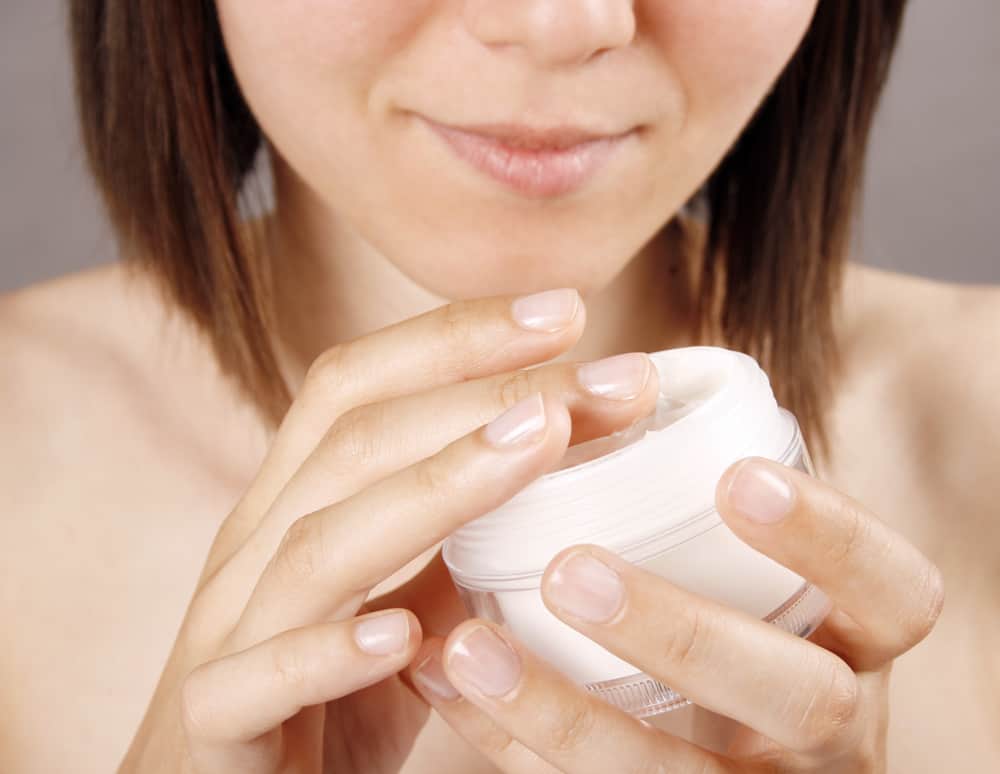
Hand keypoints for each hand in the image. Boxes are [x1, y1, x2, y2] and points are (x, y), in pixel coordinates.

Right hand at [117, 289, 662, 772]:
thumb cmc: (325, 699)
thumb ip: (462, 539)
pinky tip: (407, 635)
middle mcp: (253, 551)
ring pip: (316, 544)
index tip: (569, 311)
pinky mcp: (213, 729)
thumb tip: (564, 461)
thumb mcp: (406, 601)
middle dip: (484, 395)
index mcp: (295, 505)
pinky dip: (327, 650)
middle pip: (353, 439)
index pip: (359, 384)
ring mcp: (225, 636)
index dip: (457, 337)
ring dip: (435, 488)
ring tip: (541, 445)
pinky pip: (258, 682)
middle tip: (608, 378)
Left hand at [406, 456, 944, 771]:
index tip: (738, 475)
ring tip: (468, 645)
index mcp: (858, 637)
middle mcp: (826, 725)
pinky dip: (506, 742)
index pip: (892, 589)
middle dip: (685, 632)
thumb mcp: (755, 566)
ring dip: (564, 711)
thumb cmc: (735, 610)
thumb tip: (590, 389)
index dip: (829, 536)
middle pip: (797, 695)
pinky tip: (440, 679)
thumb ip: (707, 503)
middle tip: (572, 569)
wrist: (734, 742)